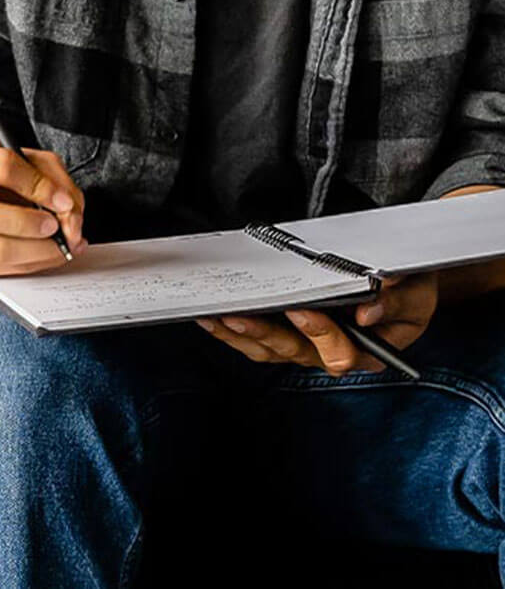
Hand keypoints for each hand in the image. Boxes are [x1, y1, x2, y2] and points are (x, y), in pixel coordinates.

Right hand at [0, 138, 86, 275]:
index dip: (39, 186)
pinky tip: (45, 254)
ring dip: (39, 252)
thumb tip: (67, 213)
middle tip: (56, 227)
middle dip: (29, 225)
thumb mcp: (30, 160)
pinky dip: (31, 265)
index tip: (62, 200)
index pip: (2, 168)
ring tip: (61, 245)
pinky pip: (0, 269)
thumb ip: (54, 180)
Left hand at [196, 272, 438, 374]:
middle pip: (296, 352)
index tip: (302, 311)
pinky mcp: (290, 334)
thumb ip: (398, 298)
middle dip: (265, 334)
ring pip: (271, 350)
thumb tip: (368, 307)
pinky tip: (213, 316)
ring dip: (241, 335)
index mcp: (370, 349)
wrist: (402, 278)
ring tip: (214, 316)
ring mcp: (309, 345)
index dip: (321, 335)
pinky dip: (236, 330)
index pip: (343, 353)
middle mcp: (336, 352)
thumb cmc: (410, 286)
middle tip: (239, 316)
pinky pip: (260, 340)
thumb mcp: (417, 290)